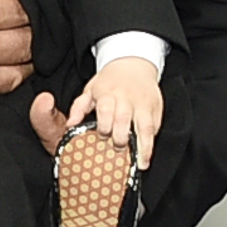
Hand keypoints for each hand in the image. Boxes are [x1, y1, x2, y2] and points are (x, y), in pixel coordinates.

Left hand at [67, 56, 162, 170]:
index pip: (106, 110)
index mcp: (108, 92)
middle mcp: (127, 97)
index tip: (102, 136)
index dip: (104, 125)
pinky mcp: (156, 107)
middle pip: (124, 119)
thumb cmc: (109, 80)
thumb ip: (79, 107)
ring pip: (144, 126)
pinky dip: (151, 142)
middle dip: (120, 137)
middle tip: (117, 149)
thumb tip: (70, 125)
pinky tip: (146, 155)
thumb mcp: (91, 90)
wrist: (134, 62)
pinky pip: (155, 126)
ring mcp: (143, 102)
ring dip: (142, 146)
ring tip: (139, 163)